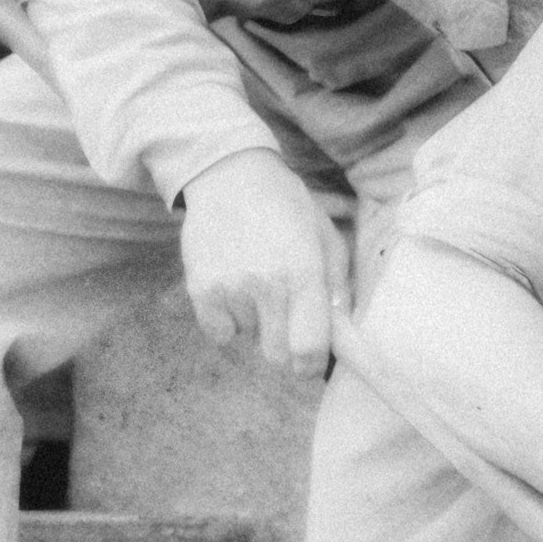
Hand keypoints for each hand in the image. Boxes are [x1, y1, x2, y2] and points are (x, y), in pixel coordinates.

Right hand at [177, 153, 340, 375]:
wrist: (229, 176)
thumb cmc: (287, 207)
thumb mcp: (326, 236)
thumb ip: (338, 286)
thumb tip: (342, 332)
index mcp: (303, 273)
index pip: (308, 347)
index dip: (311, 365)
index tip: (311, 362)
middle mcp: (266, 285)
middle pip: (277, 355)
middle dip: (286, 347)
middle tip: (286, 320)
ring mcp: (229, 288)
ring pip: (249, 340)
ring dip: (257, 324)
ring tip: (258, 285)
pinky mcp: (200, 289)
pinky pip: (219, 333)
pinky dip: (228, 321)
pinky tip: (235, 290)